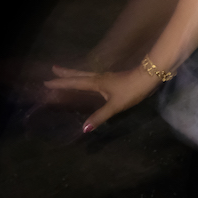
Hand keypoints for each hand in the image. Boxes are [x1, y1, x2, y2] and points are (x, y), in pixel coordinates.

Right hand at [44, 65, 162, 131]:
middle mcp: (99, 77)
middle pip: (79, 74)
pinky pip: (94, 77)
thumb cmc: (132, 90)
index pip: (74, 82)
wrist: (150, 76)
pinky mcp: (114, 78)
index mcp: (96, 83)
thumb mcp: (115, 105)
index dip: (61, 83)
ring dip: (75, 73)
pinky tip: (90, 81)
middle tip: (53, 68)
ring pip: (86, 74)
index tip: (47, 81)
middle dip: (65, 73)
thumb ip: (100, 116)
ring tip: (66, 73)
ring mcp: (107, 77)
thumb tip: (83, 129)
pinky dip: (86, 77)